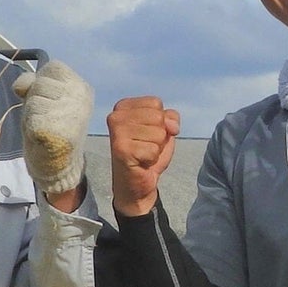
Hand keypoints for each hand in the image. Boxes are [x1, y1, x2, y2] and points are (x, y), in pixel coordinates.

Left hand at [12, 59, 92, 199]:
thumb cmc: (52, 127)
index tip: (49, 98)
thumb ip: (34, 83)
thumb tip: (19, 86)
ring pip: (33, 100)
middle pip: (41, 83)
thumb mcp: (46, 99)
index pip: (54, 67)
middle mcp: (80, 98)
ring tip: (43, 126)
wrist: (59, 165)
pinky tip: (41, 137)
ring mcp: (70, 114)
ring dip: (31, 114)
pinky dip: (30, 128)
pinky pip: (30, 118)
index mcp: (82, 88)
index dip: (43, 80)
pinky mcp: (56, 130)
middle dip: (35, 98)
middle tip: (45, 116)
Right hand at [108, 96, 178, 217]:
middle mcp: (116, 116)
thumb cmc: (147, 153)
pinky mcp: (121, 150)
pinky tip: (140, 162)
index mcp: (123, 107)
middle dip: (159, 135)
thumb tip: (172, 126)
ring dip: (155, 148)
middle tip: (145, 146)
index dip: (160, 121)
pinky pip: (153, 150)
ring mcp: (117, 133)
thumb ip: (170, 118)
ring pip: (158, 133)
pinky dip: (152, 159)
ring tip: (142, 154)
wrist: (136, 184)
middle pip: (158, 117)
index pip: (155, 103)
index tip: (147, 134)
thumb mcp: (163, 129)